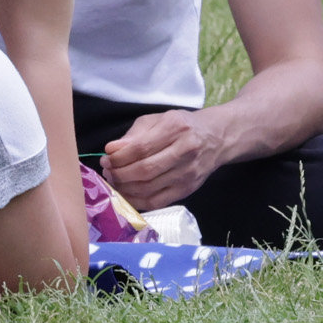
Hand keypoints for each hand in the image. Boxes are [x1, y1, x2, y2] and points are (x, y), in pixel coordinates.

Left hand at [98, 104, 235, 212]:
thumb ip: (134, 134)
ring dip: (125, 188)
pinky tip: (127, 194)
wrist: (216, 139)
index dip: (119, 156)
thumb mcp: (159, 120)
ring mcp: (187, 174)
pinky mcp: (187, 190)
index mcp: (175, 128)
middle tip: (107, 171)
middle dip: (119, 173)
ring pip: (149, 188)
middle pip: (144, 170)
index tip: (106, 157)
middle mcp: (184, 151)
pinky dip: (137, 201)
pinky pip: (157, 201)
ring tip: (115, 181)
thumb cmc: (183, 126)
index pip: (141, 148)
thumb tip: (111, 150)